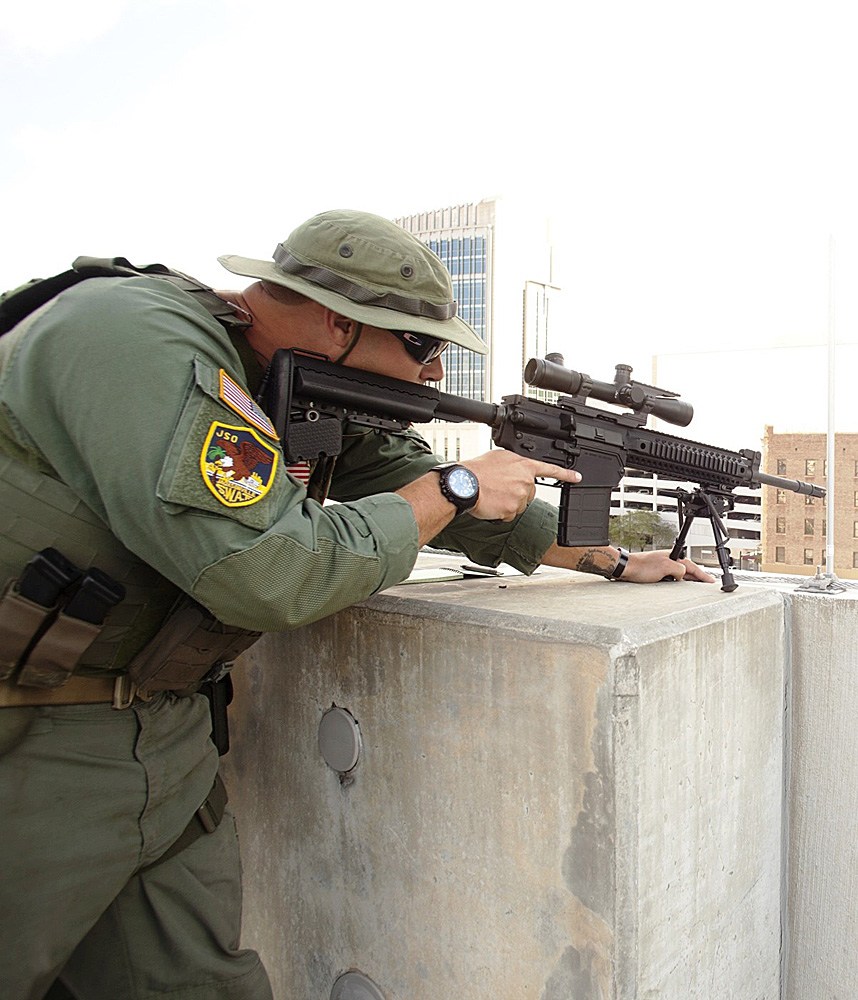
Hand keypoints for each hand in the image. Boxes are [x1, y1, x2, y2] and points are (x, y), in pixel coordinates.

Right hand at [463, 451, 580, 521]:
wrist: (464, 484)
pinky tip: (491, 503)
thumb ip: (514, 462)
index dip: (566, 474)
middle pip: (529, 493)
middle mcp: (525, 481)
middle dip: (517, 493)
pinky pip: (509, 515)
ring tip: (493, 494)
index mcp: (524, 466)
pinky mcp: (511, 510)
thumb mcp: (499, 456)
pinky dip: (501, 512)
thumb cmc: (477, 470)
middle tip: (500, 488)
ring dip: (508, 503)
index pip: (550, 470)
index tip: (577, 477)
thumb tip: (517, 467)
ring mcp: (520, 497)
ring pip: (519, 505)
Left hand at [621, 549, 715, 583]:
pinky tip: (678, 587)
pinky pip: (672, 579)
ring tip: (695, 588)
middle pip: (688, 570)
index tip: (711, 581)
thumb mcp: (665, 567)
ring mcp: (663, 567)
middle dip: (697, 578)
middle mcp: (669, 561)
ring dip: (687, 581)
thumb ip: (679, 570)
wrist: (626, 568)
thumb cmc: (641, 566)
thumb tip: (682, 575)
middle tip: (706, 585)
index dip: (703, 575)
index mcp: (673, 557)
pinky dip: (677, 583)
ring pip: (680, 575)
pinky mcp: (657, 573)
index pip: (693, 567)